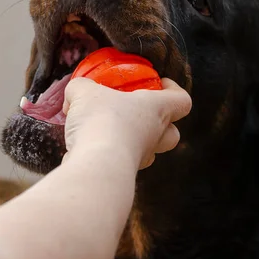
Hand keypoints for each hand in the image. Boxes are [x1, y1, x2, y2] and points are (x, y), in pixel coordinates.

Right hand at [62, 77, 191, 168]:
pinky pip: (122, 164)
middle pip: (173, 134)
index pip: (182, 100)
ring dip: (132, 142)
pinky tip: (87, 148)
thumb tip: (76, 92)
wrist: (96, 167)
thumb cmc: (102, 121)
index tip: (160, 83)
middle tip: (137, 115)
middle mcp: (155, 136)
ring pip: (148, 152)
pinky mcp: (124, 175)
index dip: (174, 90)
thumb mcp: (85, 92)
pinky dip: (110, 156)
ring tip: (106, 131)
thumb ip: (81, 87)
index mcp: (157, 110)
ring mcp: (141, 158)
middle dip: (161, 125)